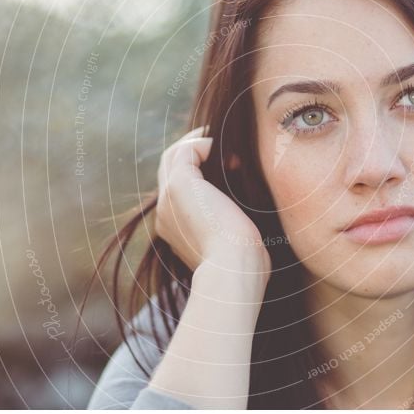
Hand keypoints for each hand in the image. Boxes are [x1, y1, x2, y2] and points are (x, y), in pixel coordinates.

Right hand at [154, 125, 270, 286]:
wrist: (234, 272)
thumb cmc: (245, 268)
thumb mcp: (236, 248)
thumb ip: (234, 232)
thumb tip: (247, 223)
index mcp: (177, 232)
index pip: (179, 193)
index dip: (199, 175)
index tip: (228, 168)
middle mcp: (167, 215)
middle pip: (170, 170)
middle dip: (194, 154)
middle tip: (221, 148)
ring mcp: (169, 200)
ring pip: (174, 156)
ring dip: (198, 143)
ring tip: (222, 141)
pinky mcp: (179, 185)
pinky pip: (186, 150)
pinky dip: (204, 143)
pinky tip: (224, 148)